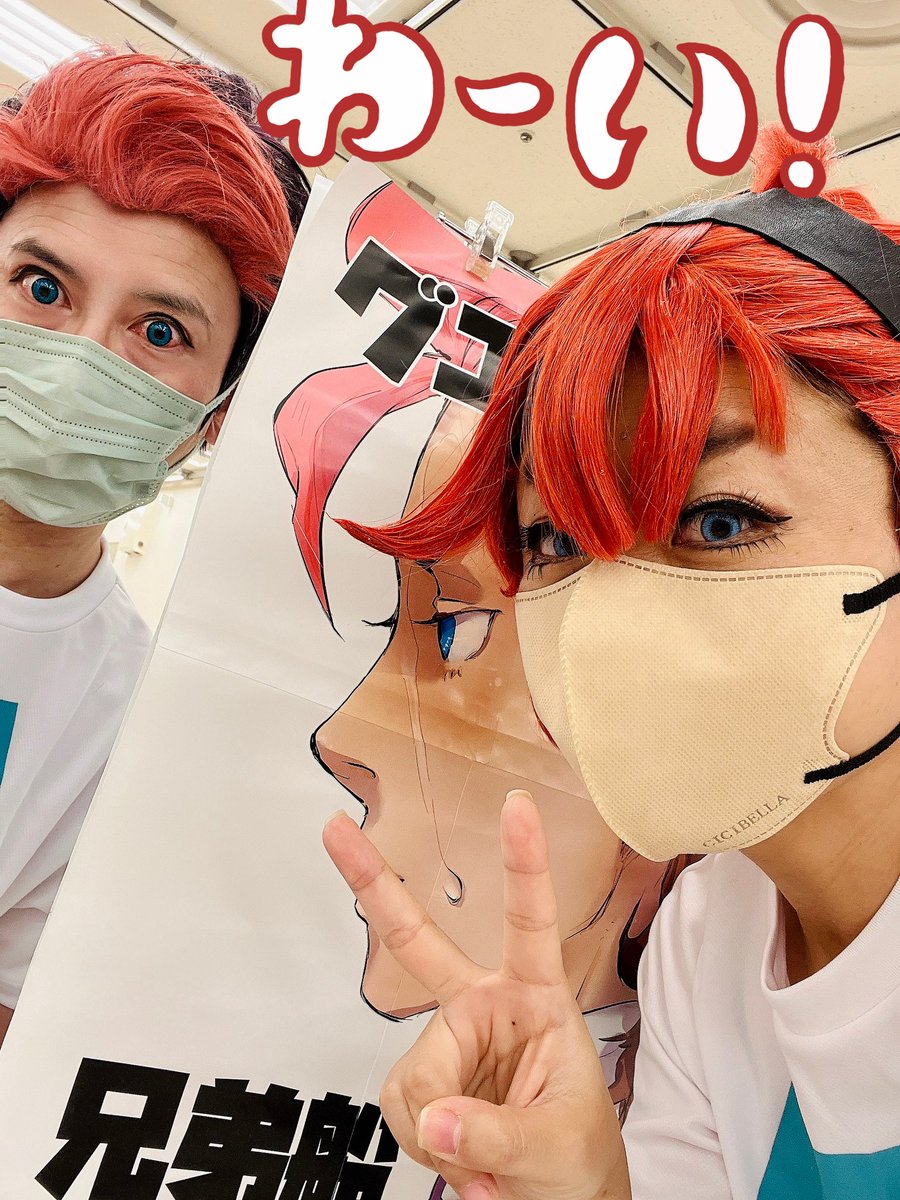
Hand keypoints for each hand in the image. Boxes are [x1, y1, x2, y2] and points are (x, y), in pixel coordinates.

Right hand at [323, 791, 630, 1199]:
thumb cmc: (579, 1157)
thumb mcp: (560, 1144)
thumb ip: (499, 1132)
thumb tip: (435, 1118)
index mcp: (536, 997)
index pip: (530, 921)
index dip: (524, 862)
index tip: (517, 805)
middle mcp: (484, 1006)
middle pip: (419, 941)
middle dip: (374, 885)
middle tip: (334, 831)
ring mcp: (448, 1040)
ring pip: (412, 1075)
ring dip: (437, 1129)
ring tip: (485, 1162)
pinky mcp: (423, 1078)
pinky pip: (398, 1106)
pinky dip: (422, 1142)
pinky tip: (456, 1153)